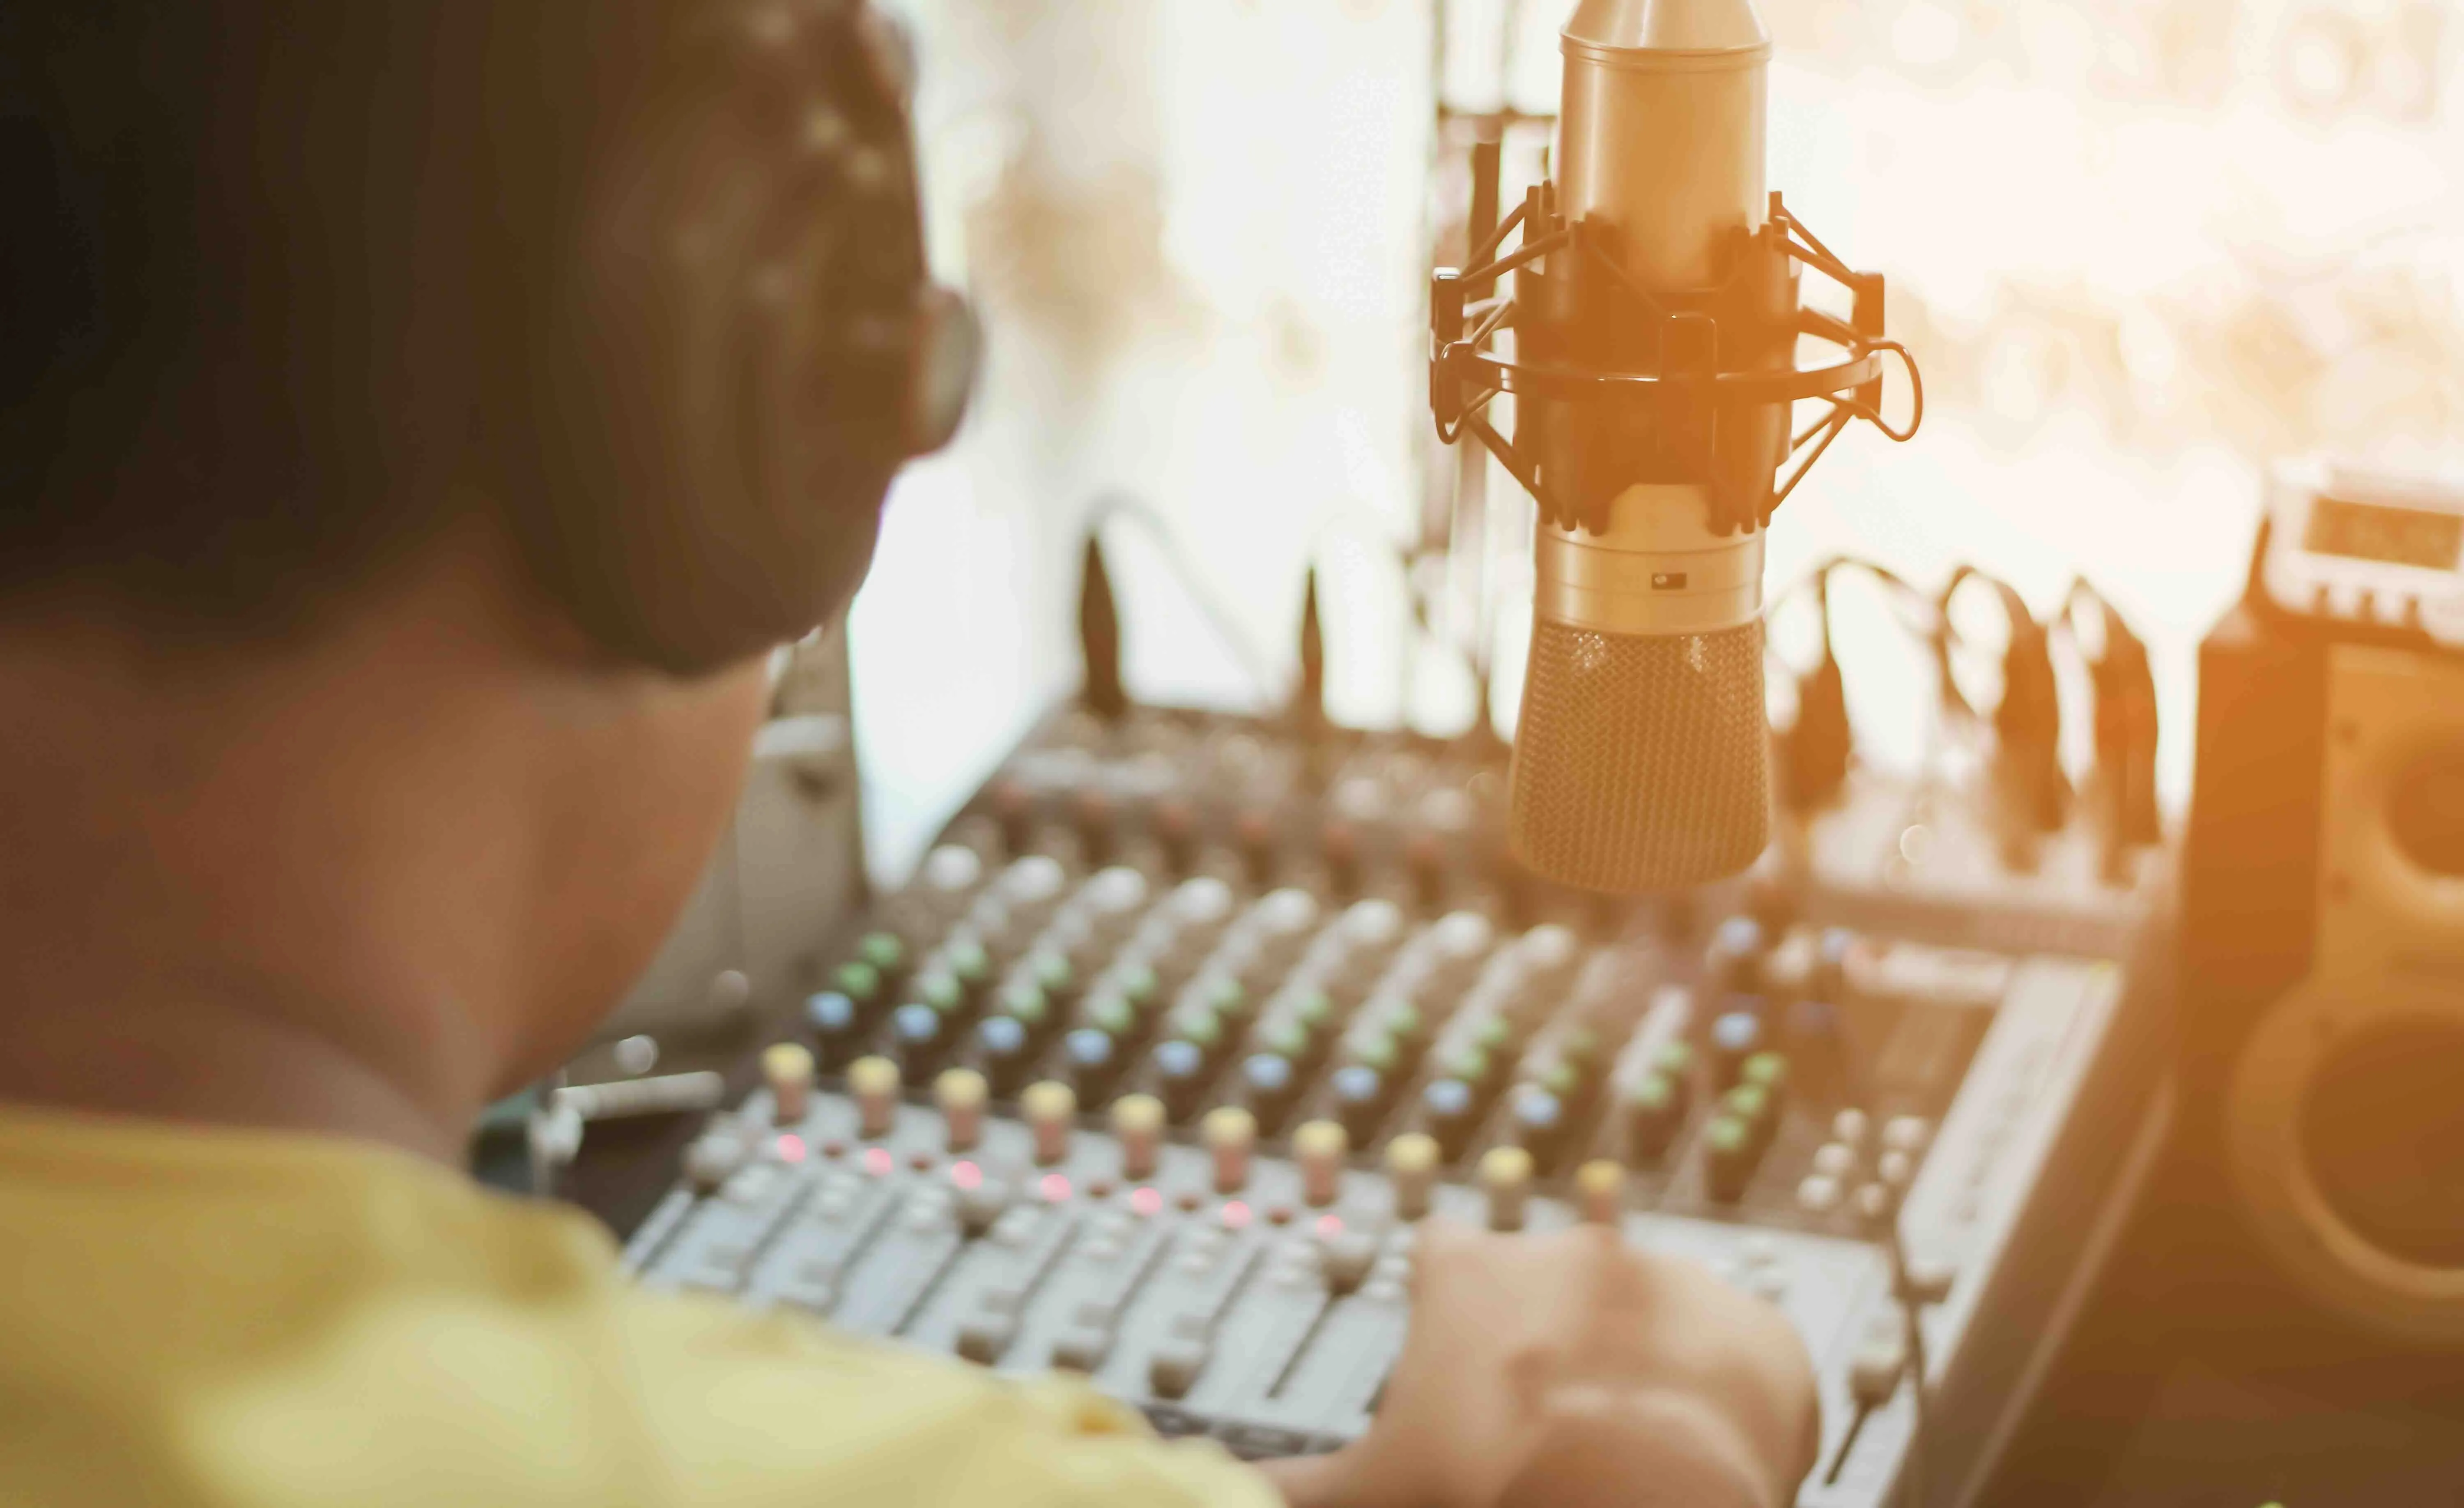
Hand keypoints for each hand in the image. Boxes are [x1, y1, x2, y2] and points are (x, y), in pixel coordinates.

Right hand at [1259, 1220, 1819, 1507]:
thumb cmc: (1494, 1494)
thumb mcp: (1367, 1490)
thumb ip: (1289, 1482)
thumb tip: (1209, 1483)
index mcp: (1474, 1275)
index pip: (1446, 1258)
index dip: (1450, 1312)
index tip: (1459, 1363)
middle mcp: (1574, 1254)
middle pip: (1552, 1288)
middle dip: (1549, 1346)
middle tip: (1544, 1431)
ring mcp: (1673, 1282)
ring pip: (1650, 1320)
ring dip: (1639, 1370)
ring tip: (1627, 1453)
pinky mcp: (1757, 1330)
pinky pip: (1742, 1360)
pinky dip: (1727, 1403)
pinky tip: (1699, 1457)